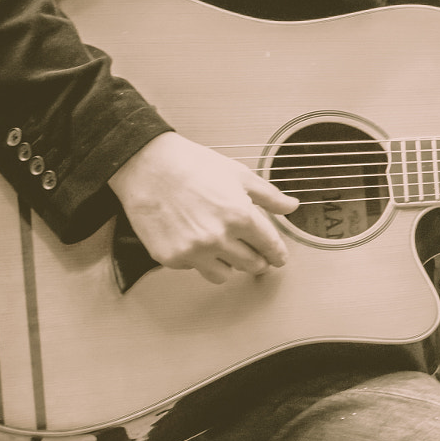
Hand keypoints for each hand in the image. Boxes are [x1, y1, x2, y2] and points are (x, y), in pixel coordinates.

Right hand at [110, 131, 297, 285]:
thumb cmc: (192, 165)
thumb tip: (291, 206)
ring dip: (229, 263)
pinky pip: (195, 269)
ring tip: (223, 246)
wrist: (147, 165)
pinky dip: (199, 259)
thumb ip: (269, 195)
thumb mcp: (238, 174)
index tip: (278, 258)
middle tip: (254, 253)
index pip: (270, 247)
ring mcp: (194, 251)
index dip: (278, 254)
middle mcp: (219, 238)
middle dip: (257, 260)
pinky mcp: (172, 258)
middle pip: (252, 266)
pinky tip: (195, 239)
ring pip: (225, 275)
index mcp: (240, 216)